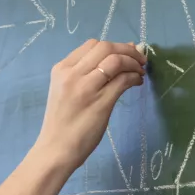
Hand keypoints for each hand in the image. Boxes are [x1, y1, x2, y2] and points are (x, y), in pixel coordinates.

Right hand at [35, 39, 146, 173]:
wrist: (55, 149)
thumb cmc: (61, 122)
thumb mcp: (65, 91)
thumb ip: (84, 74)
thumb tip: (116, 55)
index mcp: (62, 69)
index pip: (92, 45)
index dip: (114, 45)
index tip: (125, 53)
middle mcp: (72, 74)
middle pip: (106, 47)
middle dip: (127, 50)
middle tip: (139, 60)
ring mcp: (86, 88)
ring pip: (116, 60)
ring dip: (133, 62)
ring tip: (139, 71)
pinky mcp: (101, 102)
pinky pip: (123, 80)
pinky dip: (134, 77)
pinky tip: (136, 83)